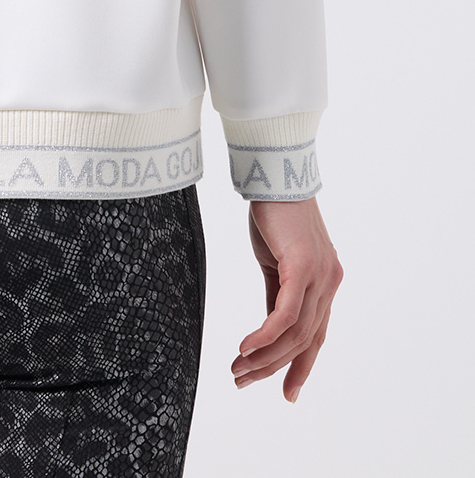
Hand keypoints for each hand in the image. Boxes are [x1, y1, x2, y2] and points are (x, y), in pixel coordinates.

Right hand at [232, 196, 342, 400]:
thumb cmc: (274, 213)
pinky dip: (266, 336)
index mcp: (325, 283)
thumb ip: (278, 295)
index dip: (301, 367)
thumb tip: (268, 329)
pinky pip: (286, 315)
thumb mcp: (276, 262)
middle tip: (243, 381)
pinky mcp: (304, 268)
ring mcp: (320, 277)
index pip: (316, 336)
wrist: (275, 174)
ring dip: (264, 357)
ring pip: (295, 334)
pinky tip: (246, 348)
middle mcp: (329, 284)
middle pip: (304, 341)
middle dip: (273, 367)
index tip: (286, 393)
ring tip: (237, 369)